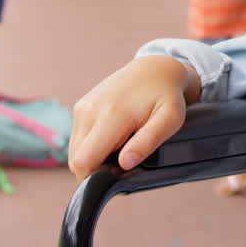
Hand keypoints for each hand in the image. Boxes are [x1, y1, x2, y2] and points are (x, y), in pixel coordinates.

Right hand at [68, 56, 193, 178]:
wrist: (154, 69)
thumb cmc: (166, 97)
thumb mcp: (170, 119)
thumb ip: (147, 142)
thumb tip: (124, 163)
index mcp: (111, 116)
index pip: (83, 162)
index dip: (98, 177)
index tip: (120, 173)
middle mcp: (90, 110)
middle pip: (77, 161)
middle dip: (97, 169)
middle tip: (125, 158)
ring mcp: (82, 108)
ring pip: (75, 152)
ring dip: (95, 157)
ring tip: (122, 145)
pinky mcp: (80, 107)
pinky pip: (78, 140)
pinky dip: (92, 146)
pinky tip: (113, 136)